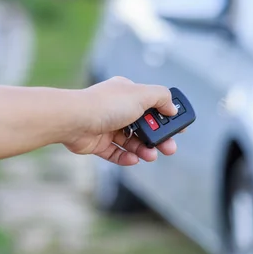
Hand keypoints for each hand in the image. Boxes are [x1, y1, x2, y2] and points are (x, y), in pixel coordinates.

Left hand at [64, 77, 179, 165]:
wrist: (74, 119)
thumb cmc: (106, 104)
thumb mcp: (142, 94)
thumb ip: (162, 98)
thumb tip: (172, 108)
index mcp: (127, 93)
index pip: (152, 104)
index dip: (166, 116)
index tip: (178, 128)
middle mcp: (117, 108)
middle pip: (144, 125)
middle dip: (158, 138)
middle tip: (170, 148)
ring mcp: (106, 126)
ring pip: (131, 141)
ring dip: (143, 149)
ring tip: (151, 156)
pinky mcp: (97, 143)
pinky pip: (115, 153)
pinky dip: (126, 157)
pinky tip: (134, 159)